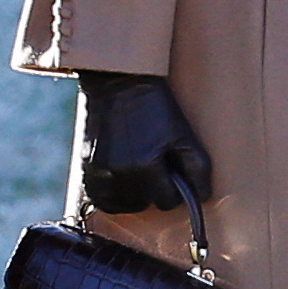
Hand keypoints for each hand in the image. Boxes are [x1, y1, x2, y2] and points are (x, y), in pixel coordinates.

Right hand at [75, 72, 211, 214]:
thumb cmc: (154, 106)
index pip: (166, 202)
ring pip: (121, 205)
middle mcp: (119, 174)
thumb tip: (202, 196)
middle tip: (154, 165)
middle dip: (153, 191)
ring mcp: (98, 172)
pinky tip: (121, 177)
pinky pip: (100, 198)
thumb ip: (196, 168)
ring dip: (132, 196)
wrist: (118, 82)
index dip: (174, 189)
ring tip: (138, 171)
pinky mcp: (85, 167)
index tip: (172, 172)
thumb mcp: (182, 134)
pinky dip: (112, 194)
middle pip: (144, 205)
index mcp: (144, 166)